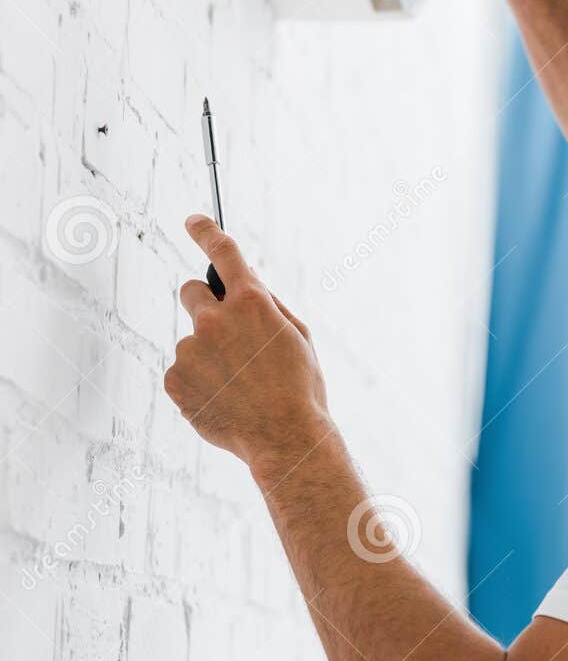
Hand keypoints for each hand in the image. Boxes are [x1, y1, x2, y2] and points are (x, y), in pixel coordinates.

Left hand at [164, 217, 329, 469]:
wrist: (284, 438)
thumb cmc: (300, 388)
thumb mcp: (297, 336)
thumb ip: (267, 305)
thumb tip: (246, 288)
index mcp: (251, 302)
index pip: (222, 252)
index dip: (205, 231)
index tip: (194, 221)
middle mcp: (214, 320)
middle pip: (190, 291)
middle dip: (205, 306)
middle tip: (225, 335)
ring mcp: (189, 350)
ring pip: (192, 342)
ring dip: (208, 356)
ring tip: (238, 387)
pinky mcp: (174, 379)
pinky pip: (183, 372)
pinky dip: (199, 384)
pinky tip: (224, 401)